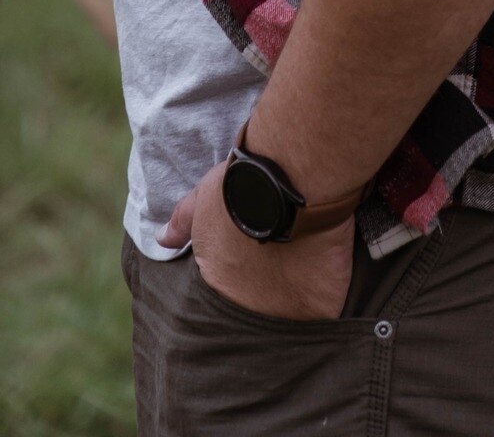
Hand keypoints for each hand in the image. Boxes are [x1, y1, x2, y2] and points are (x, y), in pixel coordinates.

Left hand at [161, 162, 355, 320]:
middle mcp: (248, 309)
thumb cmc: (247, 184)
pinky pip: (324, 315)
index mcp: (218, 284)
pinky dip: (327, 302)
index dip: (241, 276)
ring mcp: (285, 314)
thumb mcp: (206, 197)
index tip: (256, 258)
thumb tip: (162, 239)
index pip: (226, 292)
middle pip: (258, 310)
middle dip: (267, 296)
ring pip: (290, 318)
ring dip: (295, 303)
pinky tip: (330, 281)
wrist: (298, 177)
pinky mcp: (321, 308)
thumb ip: (184, 221)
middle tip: (284, 268)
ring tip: (308, 274)